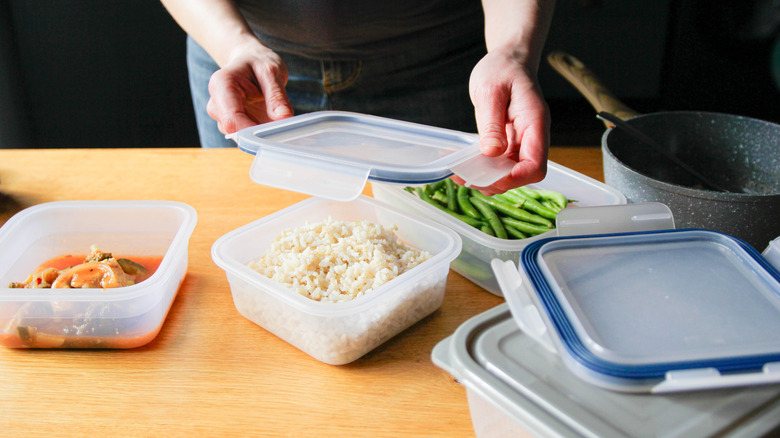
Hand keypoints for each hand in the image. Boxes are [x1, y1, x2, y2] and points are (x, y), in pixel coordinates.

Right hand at [206, 40, 293, 133]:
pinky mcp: (231, 124)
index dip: (252, 132)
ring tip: (275, 119)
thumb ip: (277, 94)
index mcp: (222, 85)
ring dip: (259, 134)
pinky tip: (269, 122)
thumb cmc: (258, 63)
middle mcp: (216, 103)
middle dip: (257, 133)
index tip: (274, 133)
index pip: (231, 119)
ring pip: (240, 136)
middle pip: (234, 131)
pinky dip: (259, 134)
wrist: (248, 61)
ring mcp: (222, 116)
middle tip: (280, 127)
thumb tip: (284, 117)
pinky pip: (245, 136)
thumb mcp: (272, 71)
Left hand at [460, 48, 549, 193]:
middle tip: (466, 176)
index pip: (535, 165)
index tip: (490, 177)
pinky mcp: (508, 143)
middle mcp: (531, 137)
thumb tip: (492, 152)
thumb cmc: (502, 69)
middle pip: (523, 175)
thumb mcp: (490, 91)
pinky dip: (481, 168)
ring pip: (509, 173)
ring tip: (460, 172)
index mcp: (535, 124)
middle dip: (497, 182)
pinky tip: (463, 164)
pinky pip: (498, 164)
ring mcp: (520, 142)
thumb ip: (492, 123)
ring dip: (487, 178)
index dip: (516, 178)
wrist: (507, 61)